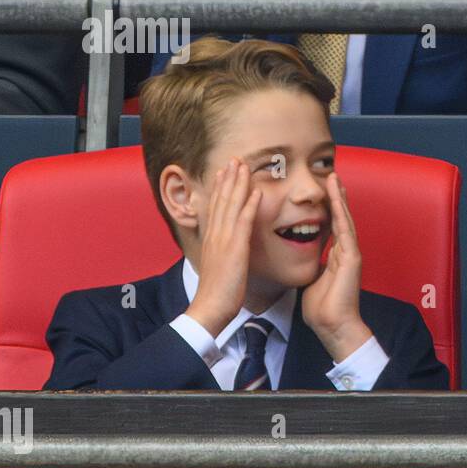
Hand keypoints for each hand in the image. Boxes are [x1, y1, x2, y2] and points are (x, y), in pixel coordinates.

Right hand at [185, 158, 261, 337]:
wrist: (210, 308)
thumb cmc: (217, 292)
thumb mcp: (219, 266)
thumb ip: (223, 252)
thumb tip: (228, 246)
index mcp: (212, 239)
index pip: (216, 207)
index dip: (221, 187)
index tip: (225, 171)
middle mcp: (215, 235)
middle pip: (221, 200)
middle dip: (228, 178)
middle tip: (234, 160)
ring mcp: (224, 240)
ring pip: (231, 205)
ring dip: (238, 184)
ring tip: (244, 166)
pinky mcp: (234, 249)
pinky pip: (243, 222)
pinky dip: (250, 205)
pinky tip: (257, 192)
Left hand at [302, 172, 373, 361]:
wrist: (334, 326)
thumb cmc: (323, 309)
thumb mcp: (314, 281)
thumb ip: (314, 267)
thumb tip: (306, 260)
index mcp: (337, 256)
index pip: (332, 226)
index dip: (328, 208)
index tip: (323, 191)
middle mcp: (346, 251)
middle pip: (341, 217)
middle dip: (335, 196)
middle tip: (331, 175)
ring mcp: (351, 253)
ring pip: (344, 218)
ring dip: (338, 197)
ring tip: (334, 177)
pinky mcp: (352, 257)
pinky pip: (344, 228)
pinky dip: (339, 210)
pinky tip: (335, 195)